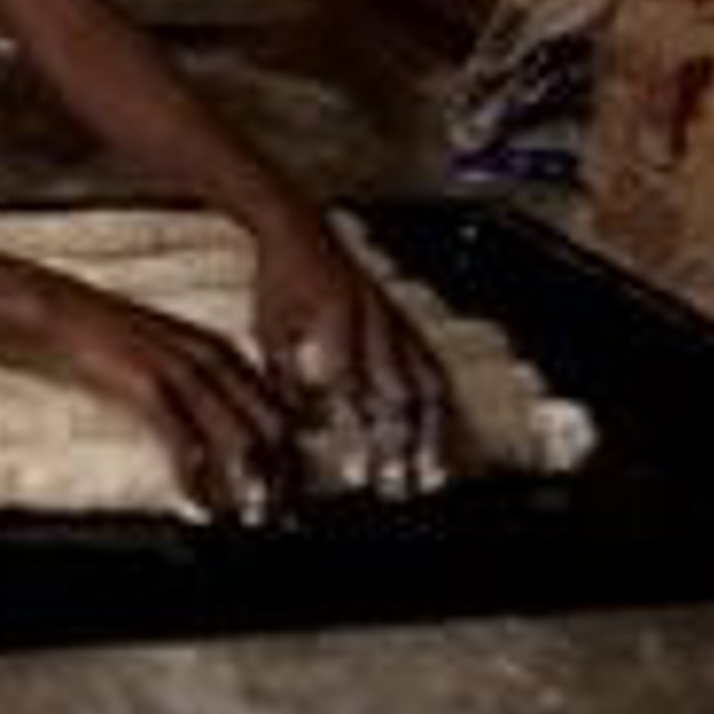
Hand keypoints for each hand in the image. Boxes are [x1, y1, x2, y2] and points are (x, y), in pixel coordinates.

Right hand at [41, 277, 287, 521]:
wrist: (59, 313)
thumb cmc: (108, 340)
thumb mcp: (168, 354)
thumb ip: (200, 384)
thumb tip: (223, 431)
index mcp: (223, 352)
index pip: (280, 408)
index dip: (293, 454)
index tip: (295, 491)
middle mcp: (213, 360)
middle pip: (272, 428)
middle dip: (283, 478)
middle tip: (282, 518)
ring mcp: (183, 372)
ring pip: (239, 440)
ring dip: (250, 487)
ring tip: (250, 522)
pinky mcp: (150, 388)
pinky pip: (186, 445)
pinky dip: (196, 482)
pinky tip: (197, 505)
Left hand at [249, 208, 452, 496]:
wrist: (302, 227)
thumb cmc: (280, 279)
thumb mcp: (269, 326)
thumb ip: (284, 379)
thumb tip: (300, 429)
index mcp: (336, 321)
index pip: (350, 390)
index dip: (353, 433)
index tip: (354, 474)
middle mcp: (375, 322)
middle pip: (397, 394)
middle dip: (399, 445)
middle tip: (398, 486)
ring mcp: (396, 322)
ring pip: (426, 385)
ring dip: (431, 433)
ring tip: (432, 475)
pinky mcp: (406, 323)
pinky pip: (433, 369)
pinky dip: (441, 408)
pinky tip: (444, 438)